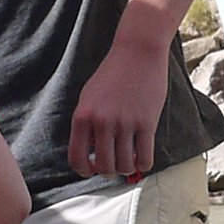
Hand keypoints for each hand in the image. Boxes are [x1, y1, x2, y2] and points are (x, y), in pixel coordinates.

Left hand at [67, 34, 164, 183]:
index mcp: (83, 117)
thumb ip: (86, 124)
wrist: (137, 52)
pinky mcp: (147, 123)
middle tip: (114, 163)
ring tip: (129, 159)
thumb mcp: (89, 97)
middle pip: (103, 167)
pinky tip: (143, 156)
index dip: (85, 170)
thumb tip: (90, 152)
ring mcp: (125, 124)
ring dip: (127, 169)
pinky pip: (145, 158)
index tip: (92, 168)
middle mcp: (102, 122)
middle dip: (109, 171)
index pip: (77, 159)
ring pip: (124, 166)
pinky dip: (144, 164)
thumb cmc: (113, 73)